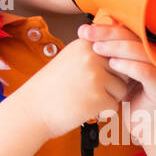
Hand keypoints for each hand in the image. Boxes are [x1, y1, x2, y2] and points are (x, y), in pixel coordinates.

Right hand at [19, 35, 135, 141]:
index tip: (96, 76)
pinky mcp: (98, 98)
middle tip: (90, 90)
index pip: (117, 52)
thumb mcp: (70, 59)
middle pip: (123, 70)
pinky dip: (103, 111)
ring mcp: (95, 77)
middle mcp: (92, 57)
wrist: (32, 110)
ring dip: (109, 98)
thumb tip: (123, 55)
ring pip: (121, 89)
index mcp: (85, 44)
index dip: (112, 67)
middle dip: (113, 82)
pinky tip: (85, 108)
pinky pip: (114, 105)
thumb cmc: (51, 88)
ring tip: (86, 99)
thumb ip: (94, 54)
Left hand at [79, 20, 155, 111]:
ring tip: (97, 48)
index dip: (107, 28)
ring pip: (141, 52)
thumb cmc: (131, 97)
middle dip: (108, 34)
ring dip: (116, 48)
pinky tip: (112, 64)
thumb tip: (89, 30)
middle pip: (135, 37)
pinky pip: (147, 72)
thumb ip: (111, 53)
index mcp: (151, 50)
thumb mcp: (119, 71)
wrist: (145, 126)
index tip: (85, 30)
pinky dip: (129, 66)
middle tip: (87, 34)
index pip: (129, 31)